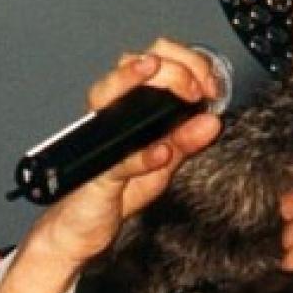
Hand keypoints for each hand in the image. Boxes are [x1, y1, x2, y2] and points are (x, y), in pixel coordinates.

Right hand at [0, 39, 223, 292]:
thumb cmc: (115, 193)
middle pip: (132, 64)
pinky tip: (161, 152)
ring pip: (107, 95)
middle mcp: (109, 115)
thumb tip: (211, 121)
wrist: (82, 229)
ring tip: (165, 80)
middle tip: (199, 88)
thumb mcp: (161, 166)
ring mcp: (98, 139)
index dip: (187, 63)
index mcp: (128, 109)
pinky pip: (117, 159)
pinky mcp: (95, 172)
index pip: (156, 63)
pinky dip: (141, 155)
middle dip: (173, 66)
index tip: (210, 85)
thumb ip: (184, 142)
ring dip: (137, 81)